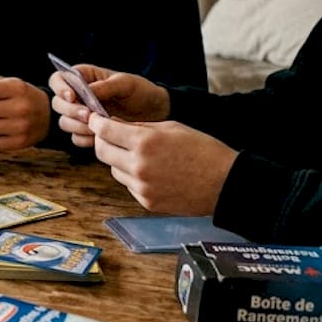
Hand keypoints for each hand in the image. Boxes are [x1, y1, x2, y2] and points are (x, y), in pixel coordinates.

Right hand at [49, 64, 169, 147]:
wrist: (153, 112)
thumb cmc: (140, 91)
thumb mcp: (126, 83)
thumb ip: (106, 86)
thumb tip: (86, 90)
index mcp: (82, 77)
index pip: (58, 79)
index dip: (60, 88)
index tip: (73, 96)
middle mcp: (77, 97)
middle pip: (58, 103)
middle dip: (71, 111)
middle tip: (89, 115)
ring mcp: (80, 115)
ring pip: (64, 122)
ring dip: (77, 126)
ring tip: (97, 128)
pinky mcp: (86, 132)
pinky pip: (76, 138)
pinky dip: (85, 139)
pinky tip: (100, 137)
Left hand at [88, 114, 235, 214]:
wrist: (226, 183)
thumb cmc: (203, 149)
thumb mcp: (171, 127)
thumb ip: (139, 127)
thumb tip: (113, 125)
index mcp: (145, 143)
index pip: (105, 131)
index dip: (97, 122)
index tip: (95, 119)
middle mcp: (139, 166)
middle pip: (101, 152)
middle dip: (102, 141)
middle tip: (109, 135)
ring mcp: (141, 187)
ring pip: (114, 170)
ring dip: (119, 160)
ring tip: (139, 154)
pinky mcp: (147, 202)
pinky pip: (128, 185)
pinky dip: (133, 176)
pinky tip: (152, 171)